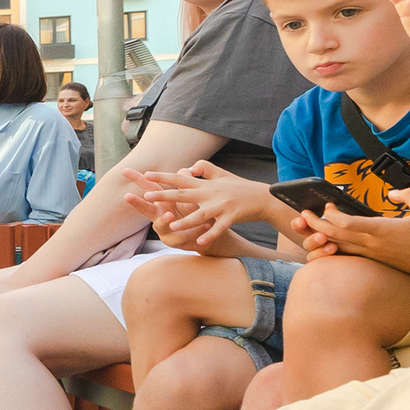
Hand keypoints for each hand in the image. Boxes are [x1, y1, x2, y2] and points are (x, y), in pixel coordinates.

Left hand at [132, 161, 281, 248]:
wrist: (263, 197)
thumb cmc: (239, 187)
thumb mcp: (222, 175)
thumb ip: (204, 169)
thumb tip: (189, 167)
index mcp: (205, 185)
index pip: (180, 179)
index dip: (163, 177)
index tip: (147, 174)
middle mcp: (211, 194)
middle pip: (184, 195)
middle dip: (165, 196)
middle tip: (148, 196)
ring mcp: (221, 206)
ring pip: (200, 214)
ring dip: (186, 221)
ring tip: (172, 227)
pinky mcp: (232, 217)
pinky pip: (219, 228)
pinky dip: (210, 235)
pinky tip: (200, 242)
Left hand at [296, 188, 409, 271]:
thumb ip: (407, 194)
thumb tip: (392, 193)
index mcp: (384, 230)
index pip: (348, 225)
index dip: (333, 216)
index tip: (328, 205)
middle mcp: (375, 244)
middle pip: (337, 236)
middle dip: (316, 225)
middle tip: (304, 214)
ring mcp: (375, 254)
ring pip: (341, 247)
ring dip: (323, 237)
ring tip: (310, 226)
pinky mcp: (378, 260)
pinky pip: (351, 254)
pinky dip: (337, 247)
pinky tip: (329, 240)